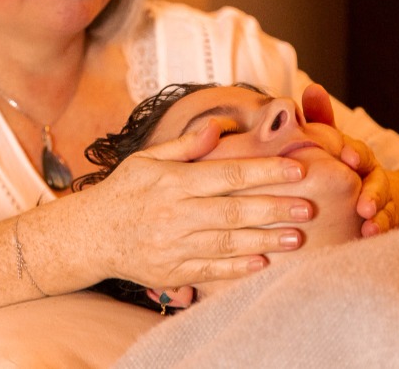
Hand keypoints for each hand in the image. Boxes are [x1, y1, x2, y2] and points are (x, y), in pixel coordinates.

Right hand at [87, 121, 310, 288]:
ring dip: (265, 241)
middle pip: (233, 211)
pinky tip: (263, 262)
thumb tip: (217, 127)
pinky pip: (210, 271)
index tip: (297, 168)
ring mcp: (173, 246)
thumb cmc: (124, 191)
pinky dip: (237, 268)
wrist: (90, 235)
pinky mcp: (171, 271)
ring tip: (298, 238)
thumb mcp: (147, 160)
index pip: (227, 174)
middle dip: (274, 209)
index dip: (265, 171)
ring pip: (228, 244)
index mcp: (173, 182)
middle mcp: (175, 214)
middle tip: (308, 207)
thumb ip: (184, 145)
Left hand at [302, 83, 395, 236]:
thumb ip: (322, 118)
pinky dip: (381, 231)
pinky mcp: (382, 222)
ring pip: (385, 207)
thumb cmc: (342, 162)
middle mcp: (373, 178)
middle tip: (363, 204)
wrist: (377, 192)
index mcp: (358, 157)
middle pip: (378, 182)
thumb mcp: (332, 142)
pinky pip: (386, 227)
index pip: (360, 152)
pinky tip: (370, 239)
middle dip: (372, 192)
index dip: (355, 153)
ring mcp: (381, 201)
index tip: (348, 158)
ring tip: (369, 226)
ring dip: (379, 216)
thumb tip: (313, 87)